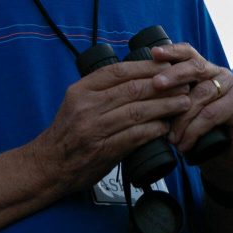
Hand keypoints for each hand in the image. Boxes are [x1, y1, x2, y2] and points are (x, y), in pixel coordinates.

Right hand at [28, 59, 190, 192]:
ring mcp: (94, 128)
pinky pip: (135, 136)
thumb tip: (137, 77)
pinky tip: (166, 126)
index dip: (146, 66)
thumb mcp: (76, 102)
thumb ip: (101, 90)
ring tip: (183, 103)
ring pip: (137, 111)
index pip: (118, 71)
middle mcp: (87, 106)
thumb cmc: (67, 134)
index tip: (167, 66)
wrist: (48, 166)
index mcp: (81, 90)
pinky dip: (153, 130)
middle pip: (132, 89)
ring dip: (165, 106)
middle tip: (183, 83)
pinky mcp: (103, 150)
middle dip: (163, 85)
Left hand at [149, 44, 232, 190]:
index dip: (172, 52)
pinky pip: (211, 115)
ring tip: (170, 138)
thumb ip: (168, 98)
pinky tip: (184, 144)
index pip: (189, 53)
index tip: (154, 53)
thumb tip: (138, 90)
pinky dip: (194, 130)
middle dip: (173, 75)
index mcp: (205, 70)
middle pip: (196, 68)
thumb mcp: (180, 112)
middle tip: (155, 84)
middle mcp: (220, 74)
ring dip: (182, 118)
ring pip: (201, 95)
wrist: (225, 159)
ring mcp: (232, 89)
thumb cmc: (197, 132)